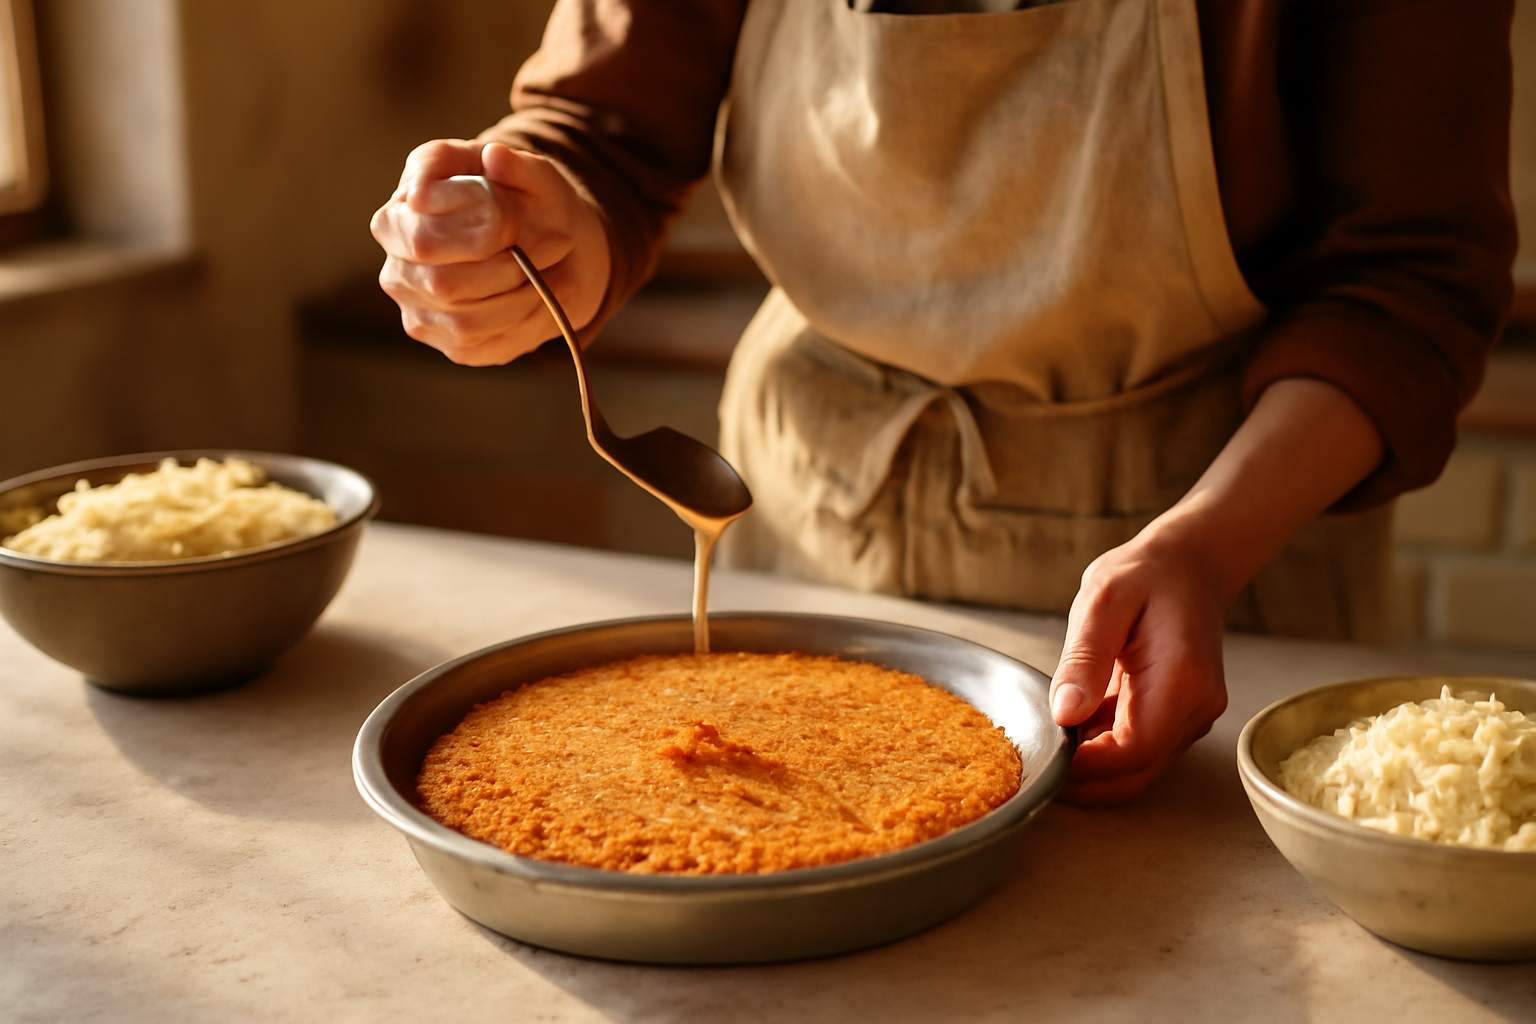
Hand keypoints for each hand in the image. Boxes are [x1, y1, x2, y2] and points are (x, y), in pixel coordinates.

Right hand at [370, 139, 610, 365]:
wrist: (545, 242)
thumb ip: (512, 162)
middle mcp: (398, 274)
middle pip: (444, 285)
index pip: (422, 238)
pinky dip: (530, 318)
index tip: (514, 219)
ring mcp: (422, 316)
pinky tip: (550, 292)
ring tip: (558, 267)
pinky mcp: (455, 347)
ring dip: (524, 295)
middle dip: (507, 266)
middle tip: (556, 243)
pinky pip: (490, 343)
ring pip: (468, 320)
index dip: (472, 234)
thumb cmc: (518, 199)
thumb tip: (495, 156)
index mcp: (394, 221)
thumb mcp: (520, 170)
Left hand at [1049, 527, 1228, 805]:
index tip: (1045, 755)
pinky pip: (1138, 750)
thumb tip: (1065, 715)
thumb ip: (1084, 659)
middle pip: (1136, 775)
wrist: (1187, 566)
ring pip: (1136, 770)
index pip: (1134, 752)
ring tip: (1053, 733)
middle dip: (1085, 780)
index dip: (1086, 767)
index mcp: (1181, 680)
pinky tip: (1077, 720)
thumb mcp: (1103, 601)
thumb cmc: (1144, 576)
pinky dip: (1103, 747)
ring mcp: (1191, 717)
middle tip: (1036, 759)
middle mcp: (1195, 708)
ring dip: (1092, 765)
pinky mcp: (1179, 719)